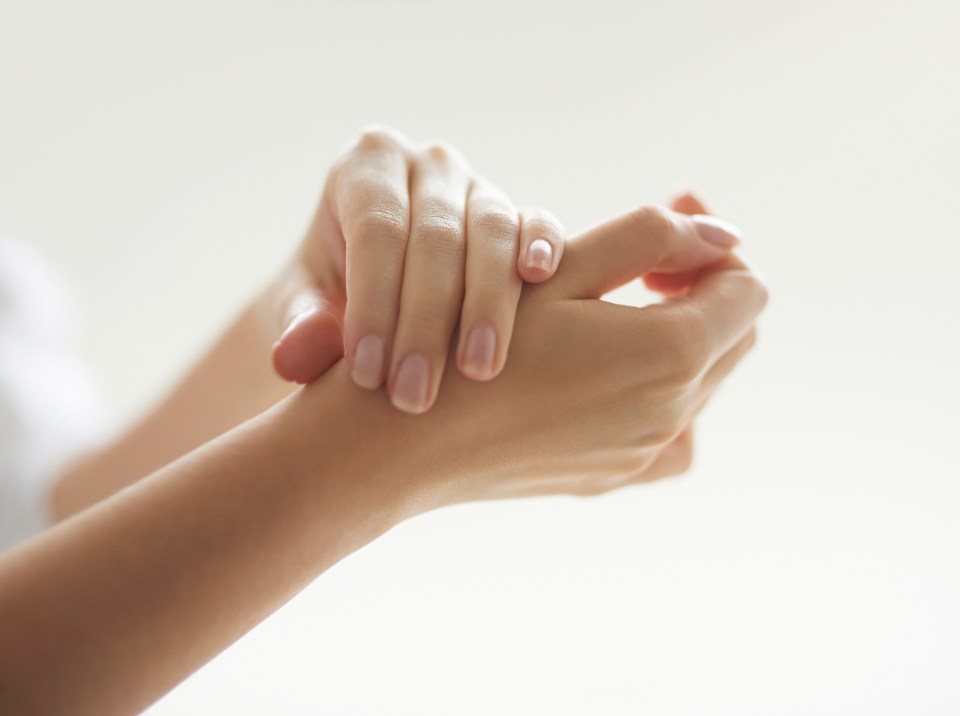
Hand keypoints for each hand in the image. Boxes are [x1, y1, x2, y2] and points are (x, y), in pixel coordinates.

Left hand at [270, 126, 564, 413]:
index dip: (374, 303)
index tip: (368, 375)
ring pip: (492, 233)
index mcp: (365, 166)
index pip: (376, 230)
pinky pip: (538, 223)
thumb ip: (298, 325)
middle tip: (413, 396)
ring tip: (476, 372)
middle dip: (425, 322)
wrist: (380, 289)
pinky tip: (541, 279)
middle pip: (436, 236)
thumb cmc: (334, 294)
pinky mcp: (521, 214)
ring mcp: (478, 186)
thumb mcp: (303, 305)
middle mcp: (426, 164)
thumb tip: (295, 356)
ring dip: (487, 305)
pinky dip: (542, 246)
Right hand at [299, 202, 764, 506]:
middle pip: (733, 335)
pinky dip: (660, 394)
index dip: (712, 249)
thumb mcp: (559, 267)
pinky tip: (611, 374)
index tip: (664, 231)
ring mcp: (642, 452)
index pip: (746, 288)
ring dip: (681, 338)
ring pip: (703, 381)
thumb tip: (723, 231)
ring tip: (619, 312)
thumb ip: (650, 237)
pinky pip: (670, 431)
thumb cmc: (468, 335)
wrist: (402, 438)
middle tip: (643, 265)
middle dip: (702, 290)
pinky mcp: (611, 475)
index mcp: (672, 351)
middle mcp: (672, 412)